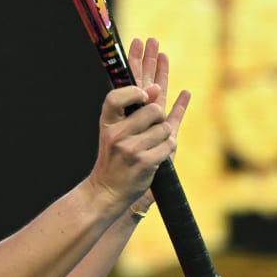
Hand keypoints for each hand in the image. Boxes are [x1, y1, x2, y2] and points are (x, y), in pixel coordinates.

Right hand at [121, 38, 192, 216]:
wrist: (107, 190)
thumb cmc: (114, 158)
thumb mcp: (115, 131)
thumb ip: (135, 109)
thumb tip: (156, 86)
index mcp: (107, 123)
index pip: (116, 97)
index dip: (133, 91)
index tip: (145, 93)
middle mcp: (116, 134)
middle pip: (153, 110)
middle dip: (159, 116)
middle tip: (151, 128)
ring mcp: (130, 148)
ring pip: (164, 128)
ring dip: (164, 136)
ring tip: (150, 146)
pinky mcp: (144, 162)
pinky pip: (169, 144)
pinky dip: (166, 149)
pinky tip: (155, 156)